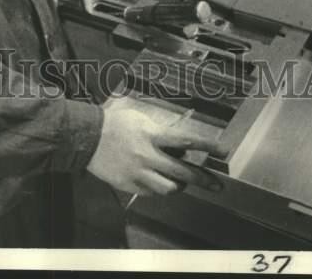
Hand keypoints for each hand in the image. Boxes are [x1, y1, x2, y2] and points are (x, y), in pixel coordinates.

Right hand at [85, 100, 228, 195]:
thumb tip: (179, 142)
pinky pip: (151, 192)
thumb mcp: (139, 118)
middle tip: (217, 184)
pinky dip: (158, 188)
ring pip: (169, 188)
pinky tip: (158, 182)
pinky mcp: (129, 185)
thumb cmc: (113, 122)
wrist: (86, 136)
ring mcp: (138, 173)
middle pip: (183, 171)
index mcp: (152, 135)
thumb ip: (159, 130)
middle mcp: (148, 155)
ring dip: (179, 186)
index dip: (208, 145)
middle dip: (204, 179)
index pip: (187, 139)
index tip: (224, 150)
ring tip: (183, 183)